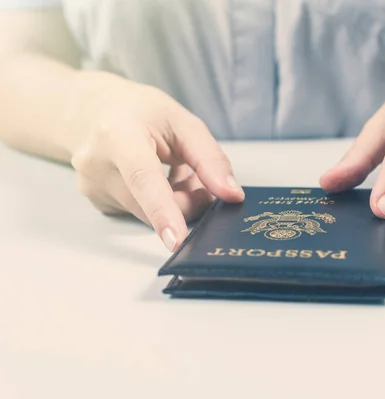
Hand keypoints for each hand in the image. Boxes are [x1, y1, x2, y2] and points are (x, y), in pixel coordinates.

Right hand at [69, 73, 243, 250]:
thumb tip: (232, 196)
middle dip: (188, 198)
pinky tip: (156, 179)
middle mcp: (97, 164)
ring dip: (174, 200)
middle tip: (197, 177)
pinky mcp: (98, 203)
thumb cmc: (140, 111)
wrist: (90, 110)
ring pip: (151, 215)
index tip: (177, 240)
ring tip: (174, 170)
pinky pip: (141, 214)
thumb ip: (210, 158)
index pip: (143, 179)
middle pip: (155, 204)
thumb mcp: (182, 121)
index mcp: (118, 134)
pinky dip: (158, 203)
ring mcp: (93, 188)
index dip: (163, 211)